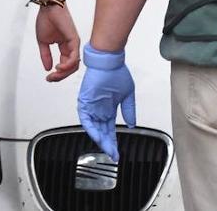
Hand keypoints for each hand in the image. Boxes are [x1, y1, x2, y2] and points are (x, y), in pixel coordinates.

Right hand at [35, 4, 80, 81]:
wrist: (48, 7)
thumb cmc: (46, 20)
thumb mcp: (43, 42)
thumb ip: (46, 56)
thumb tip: (47, 68)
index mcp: (64, 47)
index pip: (64, 65)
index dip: (57, 74)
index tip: (48, 78)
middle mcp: (71, 47)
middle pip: (70, 68)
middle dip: (60, 76)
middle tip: (51, 78)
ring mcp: (74, 44)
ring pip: (74, 65)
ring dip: (64, 73)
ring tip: (55, 74)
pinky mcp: (74, 40)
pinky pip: (74, 57)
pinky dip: (67, 65)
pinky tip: (59, 67)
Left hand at [77, 44, 134, 160]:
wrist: (109, 61)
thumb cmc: (117, 72)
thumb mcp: (127, 95)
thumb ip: (129, 111)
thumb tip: (131, 125)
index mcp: (108, 107)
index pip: (109, 129)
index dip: (113, 141)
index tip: (117, 152)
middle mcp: (99, 109)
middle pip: (102, 131)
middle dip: (108, 144)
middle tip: (113, 155)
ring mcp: (91, 106)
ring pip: (94, 128)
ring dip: (101, 139)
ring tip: (108, 149)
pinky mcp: (85, 102)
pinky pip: (86, 119)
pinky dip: (92, 129)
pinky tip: (99, 137)